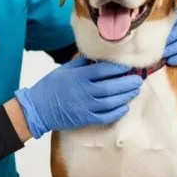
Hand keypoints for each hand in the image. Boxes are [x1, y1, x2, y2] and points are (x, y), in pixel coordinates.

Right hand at [14, 56, 142, 138]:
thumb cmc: (50, 86)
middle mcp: (84, 91)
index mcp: (79, 76)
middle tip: (138, 79)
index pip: (103, 71)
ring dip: (126, 96)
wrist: (38, 108)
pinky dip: (117, 112)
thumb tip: (98, 57)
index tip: (128, 66)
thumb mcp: (64, 69)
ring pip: (111, 102)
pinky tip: (125, 107)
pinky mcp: (85, 119)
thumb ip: (82, 63)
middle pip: (111, 87)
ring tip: (135, 90)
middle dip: (127, 83)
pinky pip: (105, 117)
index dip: (118, 68)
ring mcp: (85, 106)